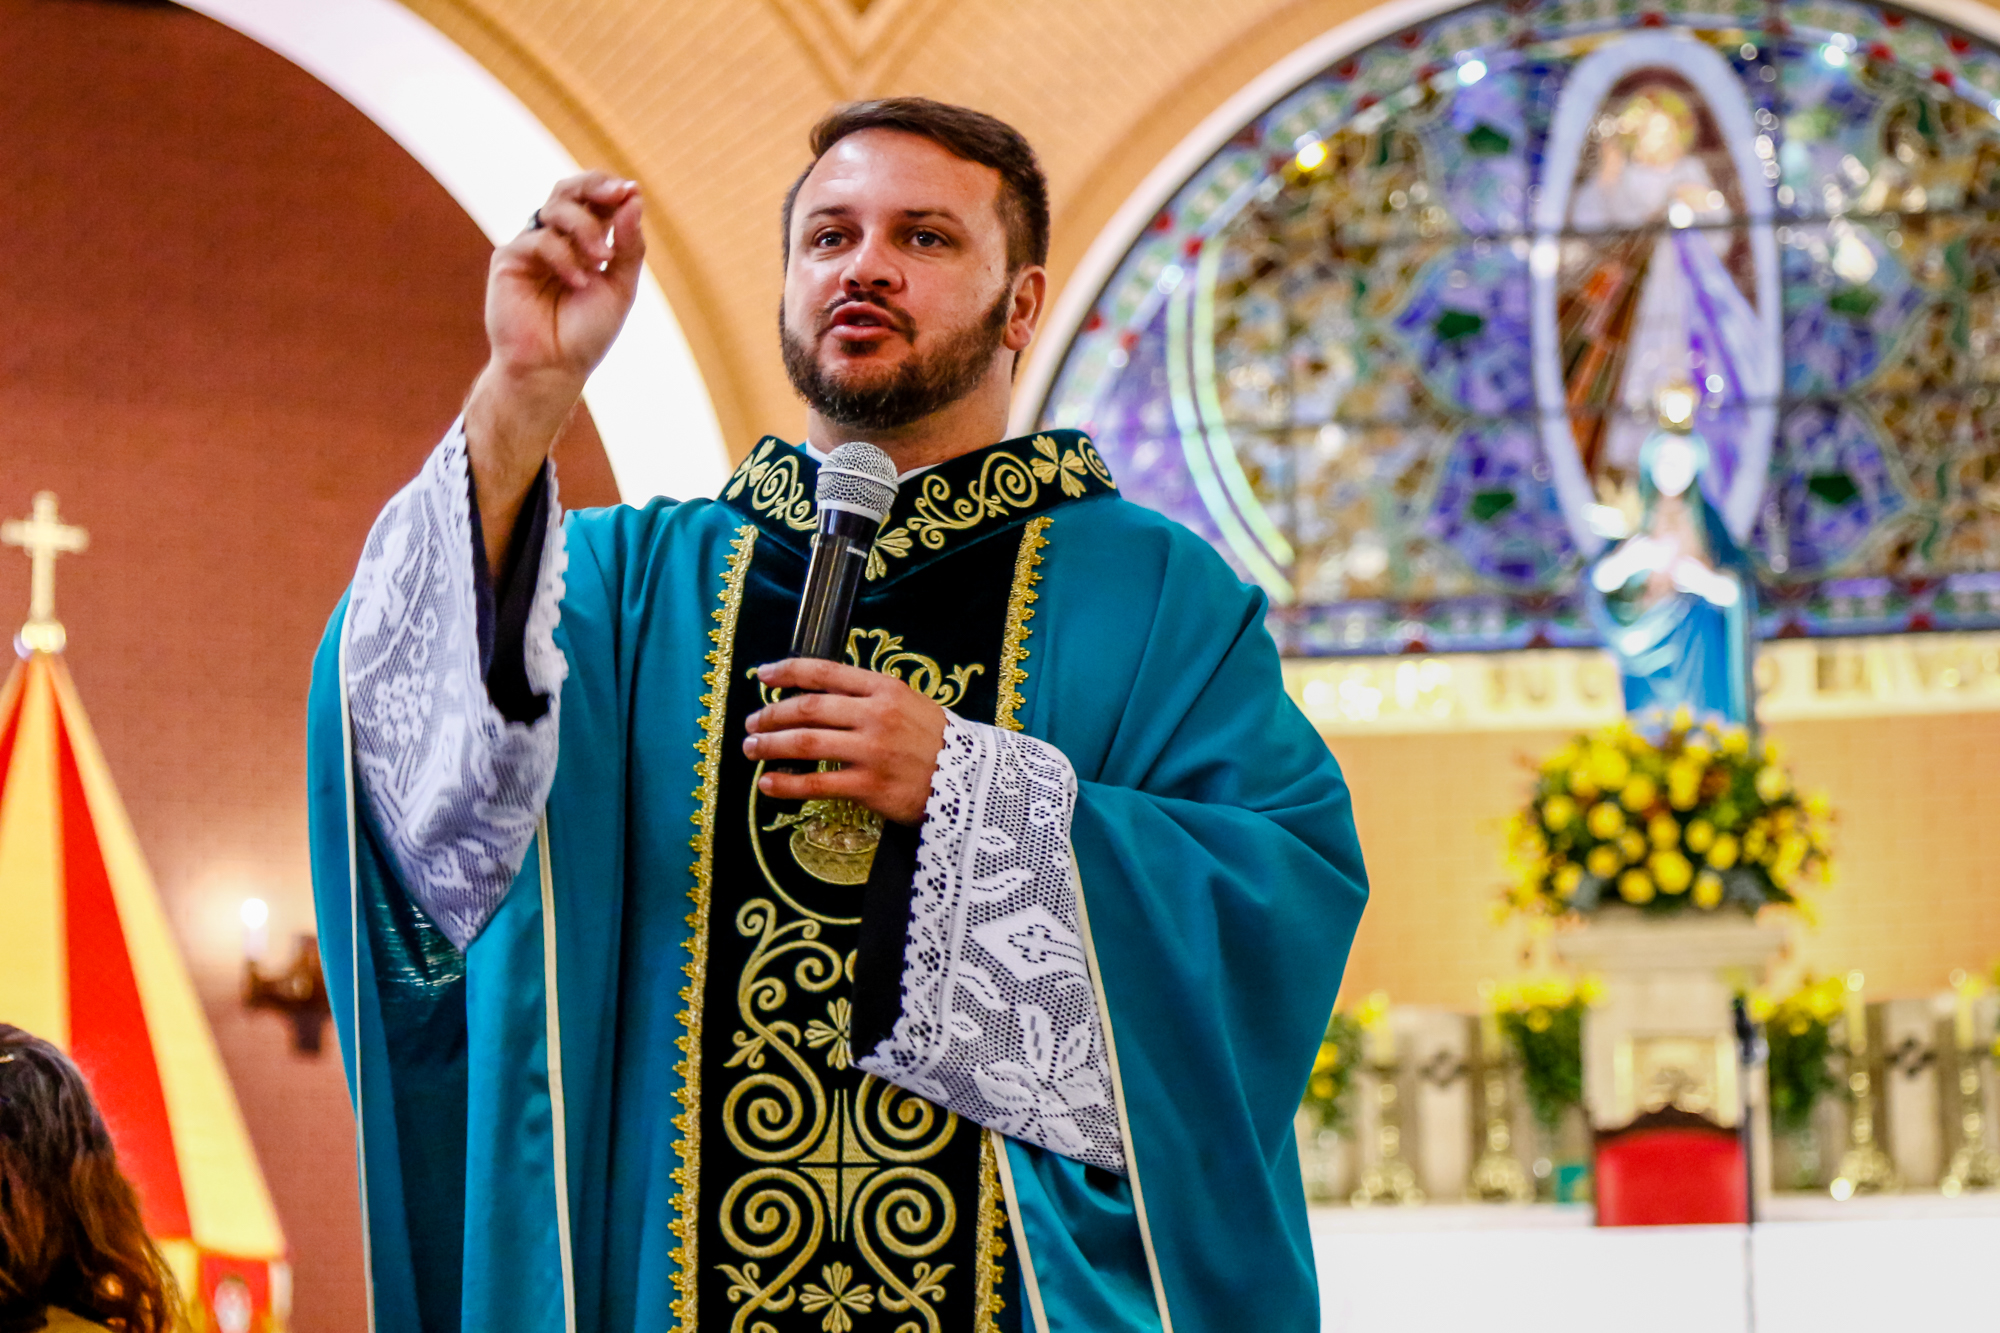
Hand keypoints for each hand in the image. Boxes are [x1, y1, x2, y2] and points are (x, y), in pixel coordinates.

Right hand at [485, 173, 644, 388]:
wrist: (554, 368)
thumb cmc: (587, 333)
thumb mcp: (620, 287)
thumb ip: (629, 246)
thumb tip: (634, 199)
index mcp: (584, 243)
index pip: (594, 201)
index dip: (611, 190)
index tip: (632, 191)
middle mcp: (557, 239)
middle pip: (570, 191)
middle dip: (595, 186)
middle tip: (618, 193)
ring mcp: (532, 247)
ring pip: (557, 208)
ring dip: (586, 228)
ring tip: (602, 259)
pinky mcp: (509, 259)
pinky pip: (539, 239)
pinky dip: (564, 257)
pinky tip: (577, 282)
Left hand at [742, 659, 947, 825]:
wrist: (972, 782)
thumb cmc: (936, 743)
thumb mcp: (910, 704)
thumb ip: (869, 697)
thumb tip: (818, 696)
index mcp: (885, 689)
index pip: (825, 672)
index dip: (788, 671)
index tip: (763, 675)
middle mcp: (876, 715)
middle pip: (808, 708)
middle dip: (771, 714)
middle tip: (752, 723)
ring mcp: (873, 751)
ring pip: (806, 743)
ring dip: (770, 745)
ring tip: (751, 749)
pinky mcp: (870, 786)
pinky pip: (817, 783)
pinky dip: (787, 783)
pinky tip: (768, 784)